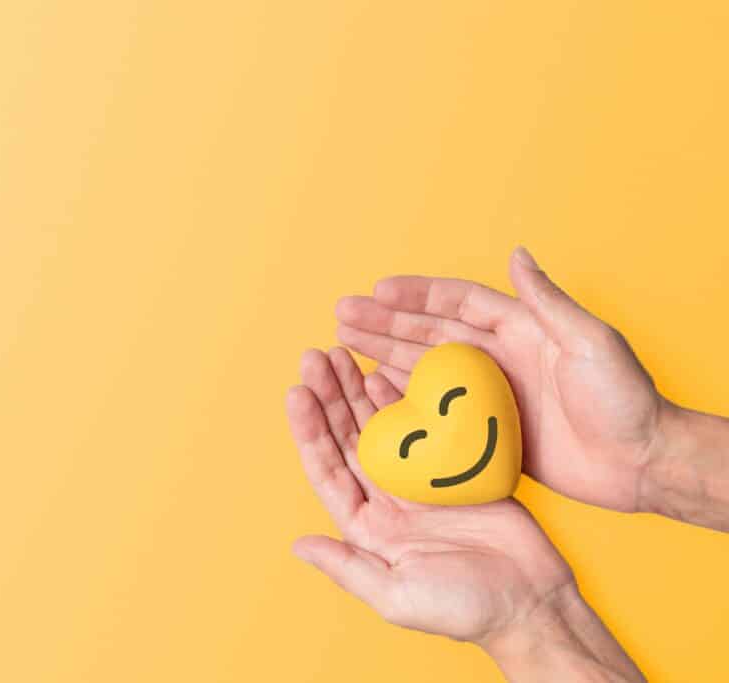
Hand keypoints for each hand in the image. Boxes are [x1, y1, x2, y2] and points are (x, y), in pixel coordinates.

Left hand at [286, 348, 572, 642]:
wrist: (531, 602)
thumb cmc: (463, 609)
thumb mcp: (397, 594)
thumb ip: (348, 567)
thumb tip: (299, 545)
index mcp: (367, 528)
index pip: (327, 470)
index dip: (310, 432)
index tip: (296, 393)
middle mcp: (385, 500)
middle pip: (347, 438)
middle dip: (329, 398)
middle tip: (313, 357)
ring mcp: (418, 481)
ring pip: (379, 426)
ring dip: (356, 391)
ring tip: (340, 354)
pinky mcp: (453, 467)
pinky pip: (422, 425)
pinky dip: (402, 399)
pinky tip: (384, 372)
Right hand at [334, 247, 662, 512]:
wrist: (641, 463)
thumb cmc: (625, 400)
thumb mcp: (590, 342)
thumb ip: (548, 301)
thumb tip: (517, 253)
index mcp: (520, 329)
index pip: (457, 303)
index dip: (417, 294)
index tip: (377, 289)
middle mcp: (498, 357)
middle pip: (429, 332)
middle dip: (385, 321)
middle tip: (343, 314)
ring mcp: (488, 393)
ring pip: (424, 367)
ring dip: (384, 353)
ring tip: (344, 342)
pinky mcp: (485, 430)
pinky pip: (434, 409)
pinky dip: (402, 397)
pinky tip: (373, 388)